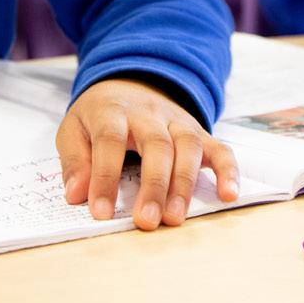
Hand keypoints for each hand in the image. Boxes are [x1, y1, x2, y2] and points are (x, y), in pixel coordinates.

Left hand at [57, 78, 239, 230]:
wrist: (131, 82)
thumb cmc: (100, 115)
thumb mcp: (74, 128)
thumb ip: (75, 160)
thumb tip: (76, 195)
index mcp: (113, 110)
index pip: (110, 140)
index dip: (105, 177)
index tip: (100, 212)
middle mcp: (149, 113)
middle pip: (157, 144)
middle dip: (154, 185)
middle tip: (147, 221)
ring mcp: (178, 121)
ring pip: (188, 146)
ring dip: (184, 184)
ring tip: (175, 218)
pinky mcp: (199, 131)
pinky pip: (219, 147)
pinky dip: (228, 170)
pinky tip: (229, 194)